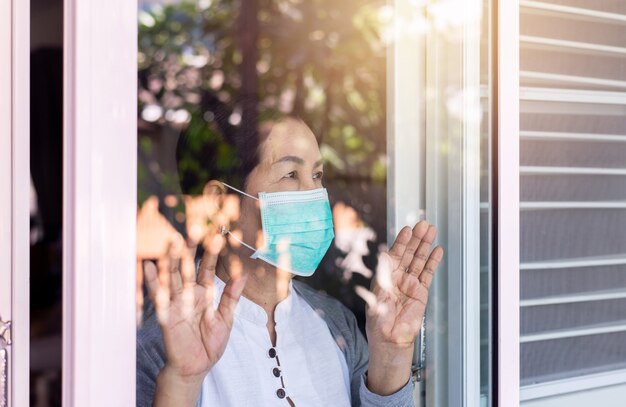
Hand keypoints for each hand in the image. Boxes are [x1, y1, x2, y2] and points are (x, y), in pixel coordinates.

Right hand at [144, 234, 246, 381]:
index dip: (211, 252)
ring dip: (172, 259)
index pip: (206, 268)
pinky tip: (149, 266)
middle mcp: (188, 294)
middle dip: (190, 249)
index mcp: (203, 293)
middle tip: (193, 228)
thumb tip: (243, 275)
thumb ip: (231, 297)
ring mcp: (175, 302)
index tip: (217, 234)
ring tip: (172, 240)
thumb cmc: (210, 344)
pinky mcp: (166, 314)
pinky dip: (153, 281)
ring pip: (172, 276)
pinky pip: (159, 296)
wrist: (196, 367)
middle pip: (188, 267)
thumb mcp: (226, 319)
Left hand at [363, 220, 442, 393]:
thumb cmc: (378, 321)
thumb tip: (385, 257)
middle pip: (409, 253)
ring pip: (419, 260)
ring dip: (425, 246)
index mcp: (384, 275)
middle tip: (424, 225)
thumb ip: (382, 277)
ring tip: (432, 231)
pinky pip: (428, 273)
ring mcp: (410, 283)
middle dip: (416, 239)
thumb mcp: (375, 296)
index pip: (394, 254)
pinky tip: (437, 251)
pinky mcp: (421, 292)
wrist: (389, 339)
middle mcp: (398, 277)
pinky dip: (433, 262)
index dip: (401, 241)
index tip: (407, 229)